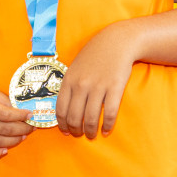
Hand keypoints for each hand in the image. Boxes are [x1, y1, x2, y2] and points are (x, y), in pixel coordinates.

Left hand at [57, 23, 139, 138]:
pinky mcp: (115, 88)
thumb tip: (65, 107)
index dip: (63, 124)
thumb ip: (69, 85)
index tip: (66, 132)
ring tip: (92, 135)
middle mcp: (81, 85)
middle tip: (80, 135)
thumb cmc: (94, 54)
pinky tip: (107, 131)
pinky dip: (108, 126)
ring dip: (91, 131)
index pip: (60, 109)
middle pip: (74, 117)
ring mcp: (98, 87)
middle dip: (76, 131)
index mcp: (69, 80)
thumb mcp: (75, 67)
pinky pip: (110, 113)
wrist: (116, 41)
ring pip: (91, 119)